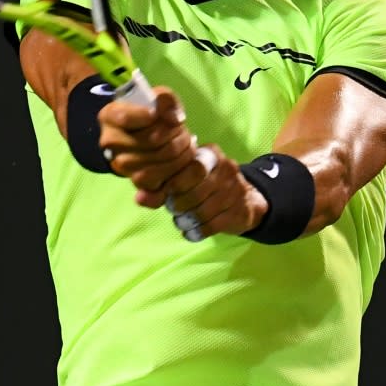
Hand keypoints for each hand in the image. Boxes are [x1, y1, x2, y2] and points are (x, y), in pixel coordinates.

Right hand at [98, 86, 195, 193]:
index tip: (158, 114)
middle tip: (183, 130)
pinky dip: (175, 173)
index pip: (126, 118)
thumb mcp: (158, 97)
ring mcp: (121, 164)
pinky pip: (157, 184)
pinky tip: (180, 162)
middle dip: (176, 135)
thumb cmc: (152, 111)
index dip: (149, 116)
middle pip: (151, 141)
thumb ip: (167, 99)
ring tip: (185, 144)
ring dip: (180, 154)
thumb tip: (175, 119)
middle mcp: (110, 142)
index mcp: (109, 116)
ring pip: (158, 162)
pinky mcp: (135, 182)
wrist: (146, 134)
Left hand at [98, 87, 267, 239]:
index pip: (191, 166)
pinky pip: (212, 225)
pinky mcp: (239, 212)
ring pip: (203, 210)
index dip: (174, 182)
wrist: (246, 201)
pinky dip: (197, 231)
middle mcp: (226, 168)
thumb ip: (162, 186)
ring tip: (180, 221)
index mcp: (211, 154)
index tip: (165, 192)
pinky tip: (191, 232)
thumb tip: (139, 197)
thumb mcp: (187, 178)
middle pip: (196, 189)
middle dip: (179, 203)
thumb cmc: (207, 186)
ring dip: (186, 219)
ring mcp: (235, 191)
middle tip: (172, 208)